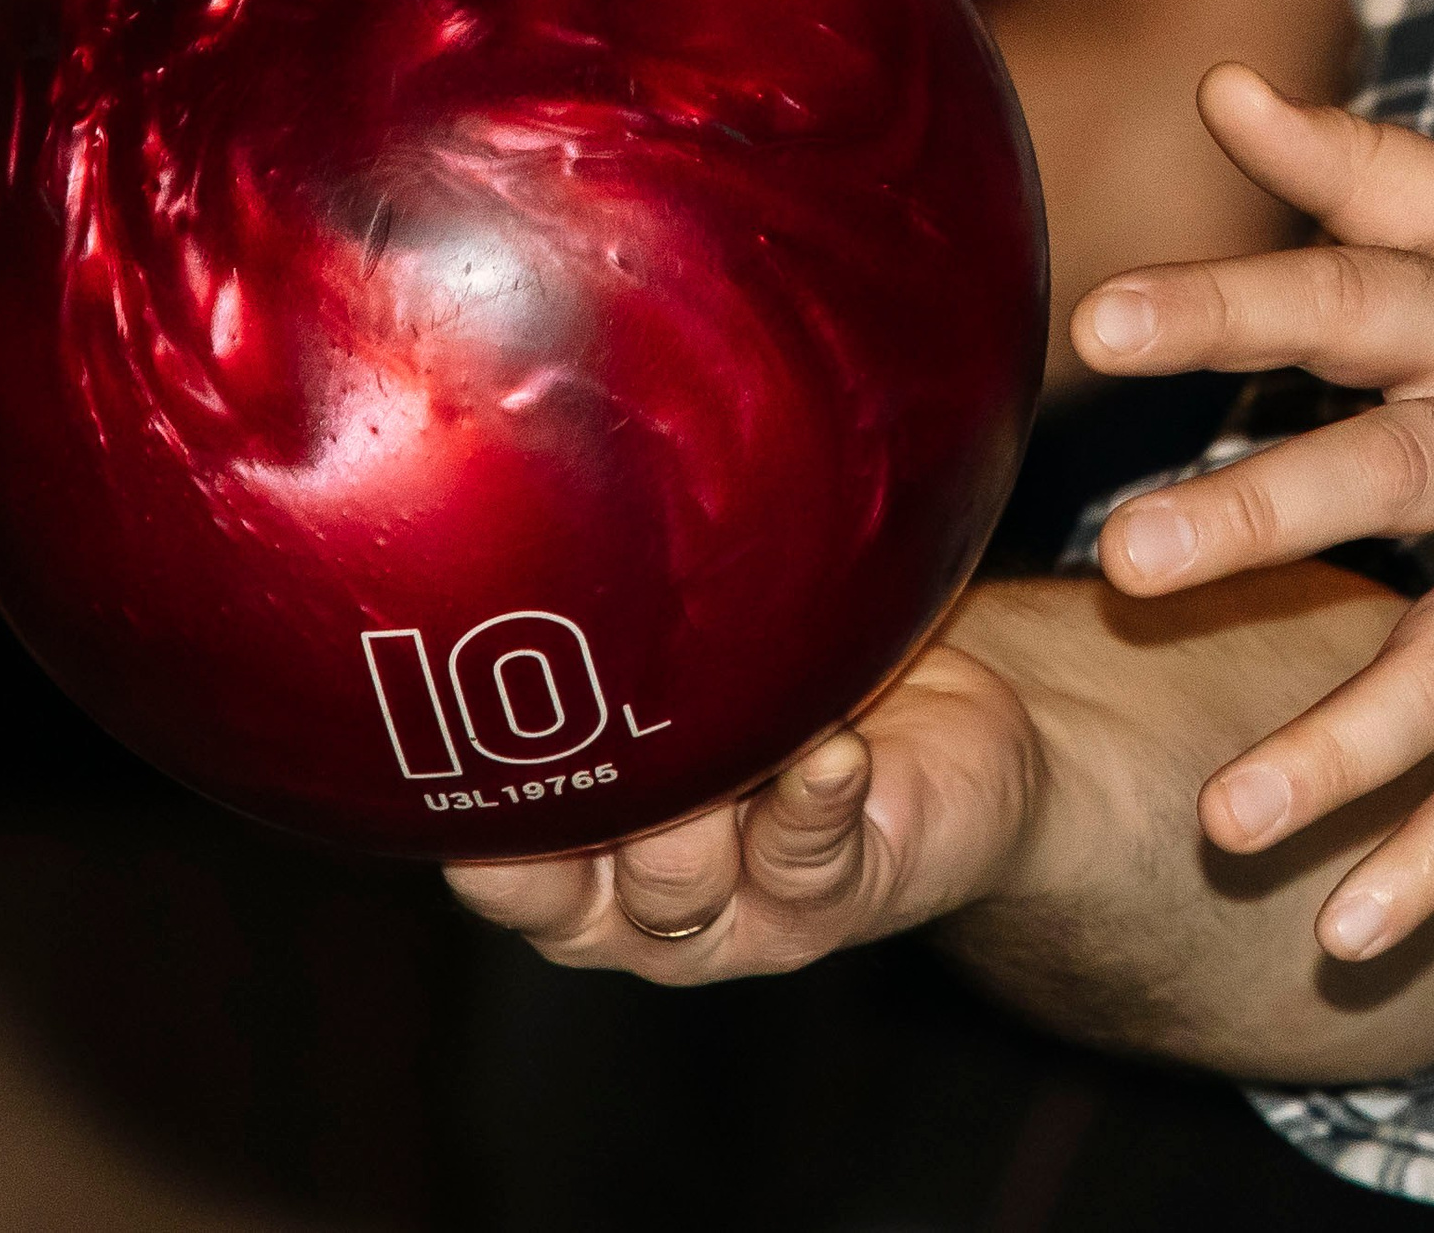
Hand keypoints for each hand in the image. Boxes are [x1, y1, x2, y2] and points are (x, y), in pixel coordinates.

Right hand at [446, 643, 1040, 981]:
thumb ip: (611, 629)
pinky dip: (812, 796)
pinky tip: (830, 747)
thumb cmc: (792, 671)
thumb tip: (535, 520)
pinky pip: (808, 860)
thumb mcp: (688, 648)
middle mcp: (638, 901)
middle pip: (563, 894)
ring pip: (676, 886)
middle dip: (585, 805)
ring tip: (739, 719)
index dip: (474, 814)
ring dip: (700, 799)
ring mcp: (737, 913)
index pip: (490, 864)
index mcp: (577, 852)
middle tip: (617, 712)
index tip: (471, 726)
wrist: (962, 716)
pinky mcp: (834, 898)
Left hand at [1072, 64, 1433, 961]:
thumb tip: (1218, 90)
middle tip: (1130, 562)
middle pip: (1394, 475)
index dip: (1224, 305)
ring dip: (1343, 746)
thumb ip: (1361, 172)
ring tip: (1221, 817)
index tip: (1099, 321)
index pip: (1344, 299)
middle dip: (1265, 518)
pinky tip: (1346, 929)